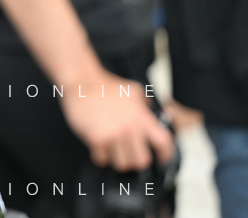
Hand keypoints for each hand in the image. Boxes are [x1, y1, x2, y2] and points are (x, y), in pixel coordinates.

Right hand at [60, 68, 174, 170]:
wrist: (82, 83)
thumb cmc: (105, 86)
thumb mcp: (131, 90)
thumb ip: (144, 103)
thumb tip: (152, 110)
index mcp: (141, 117)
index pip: (163, 142)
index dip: (165, 154)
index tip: (161, 159)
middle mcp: (130, 128)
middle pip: (141, 161)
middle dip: (135, 160)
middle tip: (129, 154)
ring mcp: (113, 135)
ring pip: (122, 164)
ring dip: (116, 159)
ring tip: (112, 149)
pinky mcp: (96, 139)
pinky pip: (102, 160)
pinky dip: (100, 156)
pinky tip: (98, 145)